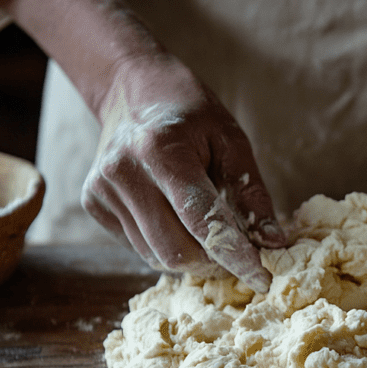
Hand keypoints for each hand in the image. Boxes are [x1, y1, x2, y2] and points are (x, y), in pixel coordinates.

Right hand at [81, 53, 285, 291]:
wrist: (131, 88)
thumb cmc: (190, 113)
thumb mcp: (231, 141)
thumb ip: (251, 195)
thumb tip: (273, 244)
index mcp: (162, 150)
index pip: (203, 221)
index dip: (235, 256)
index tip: (262, 279)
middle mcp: (124, 172)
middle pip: (177, 250)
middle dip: (213, 261)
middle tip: (237, 251)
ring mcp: (102, 190)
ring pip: (157, 256)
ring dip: (191, 256)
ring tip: (204, 228)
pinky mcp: (93, 203)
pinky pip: (139, 247)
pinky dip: (166, 244)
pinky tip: (173, 215)